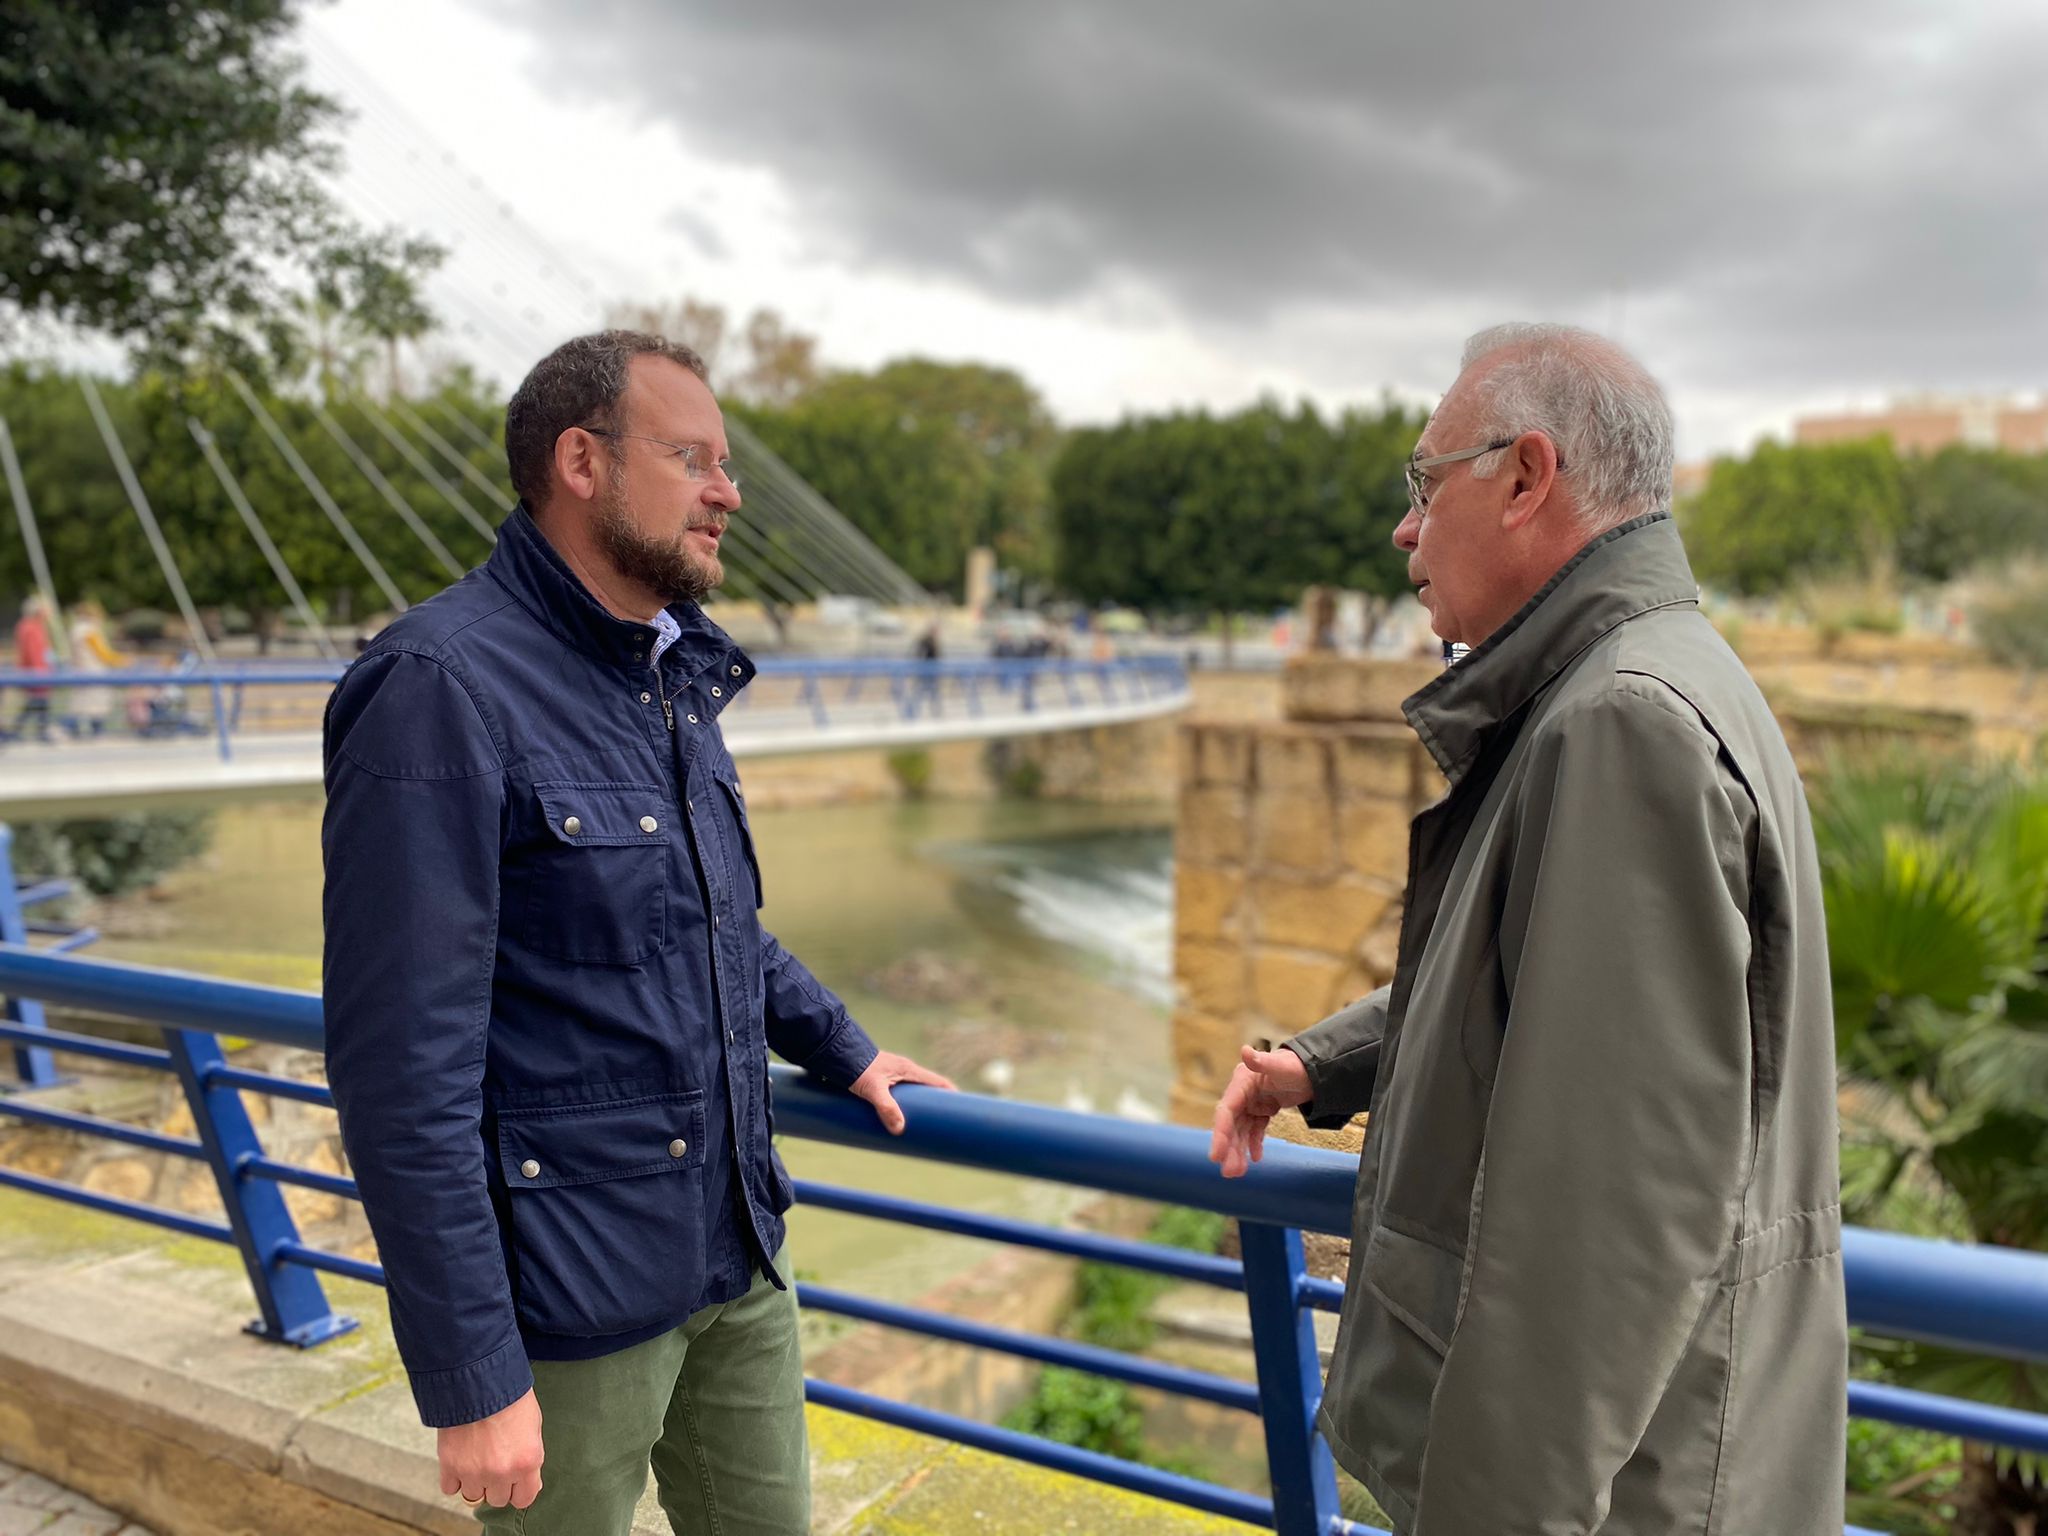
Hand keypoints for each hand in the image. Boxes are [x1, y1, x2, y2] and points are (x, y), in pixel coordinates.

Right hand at [438, 1388, 543, 1510]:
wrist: (478, 1378)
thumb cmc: (510, 1396)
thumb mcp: (533, 1425)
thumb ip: (530, 1456)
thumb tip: (527, 1479)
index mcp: (528, 1461)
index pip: (524, 1499)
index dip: (520, 1490)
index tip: (516, 1481)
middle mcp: (501, 1472)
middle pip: (498, 1499)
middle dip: (498, 1484)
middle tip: (495, 1463)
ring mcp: (474, 1471)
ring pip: (474, 1496)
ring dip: (476, 1482)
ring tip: (477, 1458)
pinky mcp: (449, 1465)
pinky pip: (450, 1489)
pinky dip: (454, 1478)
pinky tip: (460, 1461)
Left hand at [849, 1051, 955, 1133]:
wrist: (834, 1051)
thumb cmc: (856, 1066)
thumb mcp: (873, 1089)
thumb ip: (886, 1108)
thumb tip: (899, 1130)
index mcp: (908, 1069)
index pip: (937, 1082)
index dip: (950, 1094)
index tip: (960, 1109)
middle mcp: (902, 1071)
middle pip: (925, 1090)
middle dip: (933, 1105)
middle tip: (938, 1125)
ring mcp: (890, 1076)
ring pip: (910, 1094)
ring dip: (914, 1108)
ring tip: (917, 1127)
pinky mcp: (878, 1081)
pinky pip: (895, 1095)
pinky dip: (899, 1106)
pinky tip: (894, 1119)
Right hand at [1209, 1044, 1312, 1178]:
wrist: (1313, 1070)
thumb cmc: (1296, 1066)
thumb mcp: (1281, 1065)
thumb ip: (1263, 1061)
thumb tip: (1245, 1050)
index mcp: (1242, 1082)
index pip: (1226, 1110)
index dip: (1219, 1133)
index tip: (1215, 1155)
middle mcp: (1242, 1094)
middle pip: (1231, 1125)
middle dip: (1229, 1149)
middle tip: (1229, 1172)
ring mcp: (1252, 1103)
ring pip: (1241, 1131)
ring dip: (1238, 1151)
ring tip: (1238, 1172)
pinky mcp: (1262, 1110)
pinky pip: (1254, 1130)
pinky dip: (1254, 1144)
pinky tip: (1255, 1158)